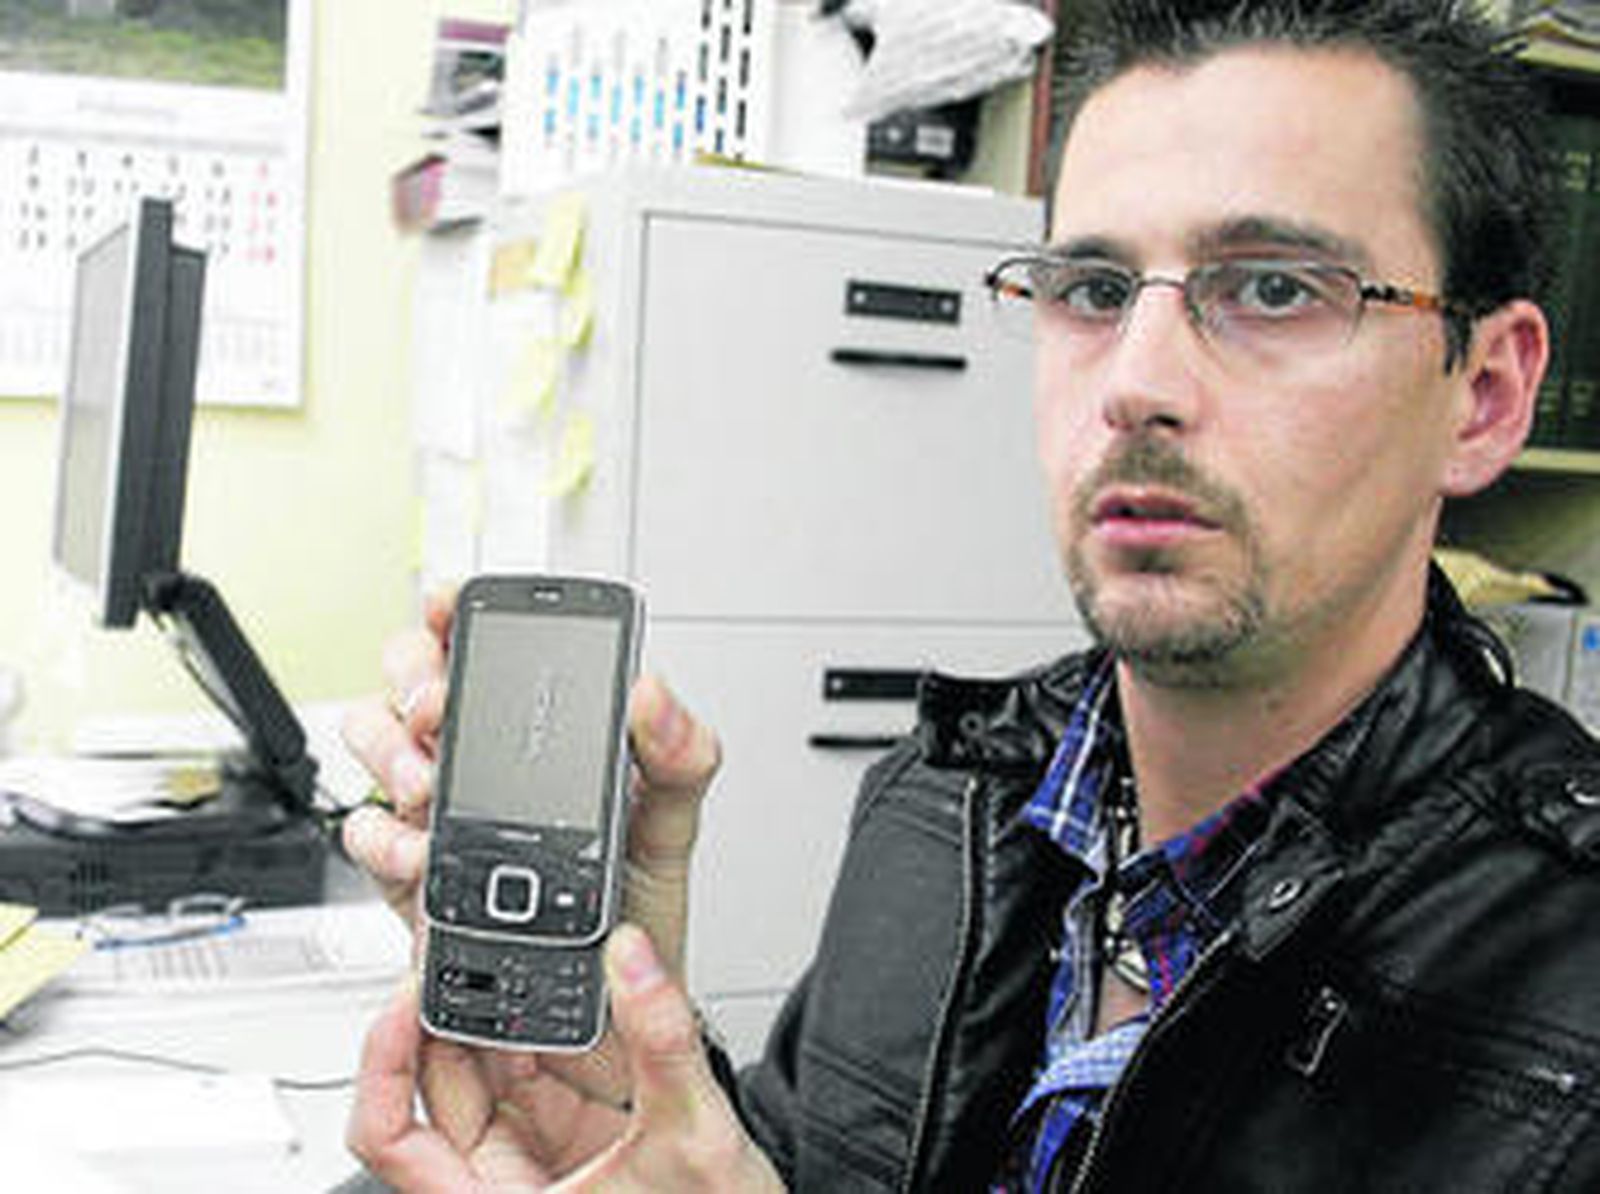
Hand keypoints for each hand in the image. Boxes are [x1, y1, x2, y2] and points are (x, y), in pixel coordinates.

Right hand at [340, 586, 721, 1104]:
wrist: (607, 1015)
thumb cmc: (635, 912)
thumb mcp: (668, 826)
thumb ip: (678, 756)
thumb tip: (653, 696)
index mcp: (544, 734)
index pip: (488, 648)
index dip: (456, 613)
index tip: (449, 604)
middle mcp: (480, 760)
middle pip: (410, 679)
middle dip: (412, 680)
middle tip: (439, 708)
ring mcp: (437, 812)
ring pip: (372, 742)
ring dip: (388, 753)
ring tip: (428, 786)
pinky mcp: (408, 870)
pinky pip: (363, 833)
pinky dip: (381, 837)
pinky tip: (421, 854)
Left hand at [349, 925, 783, 1192]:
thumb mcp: (695, 1135)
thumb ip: (662, 1041)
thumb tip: (631, 959)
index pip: (388, 1136)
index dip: (381, 1064)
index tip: (407, 998)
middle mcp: (500, 1184)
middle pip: (429, 1088)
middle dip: (436, 1012)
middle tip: (448, 944)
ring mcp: (529, 1156)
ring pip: (475, 1071)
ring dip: (481, 1010)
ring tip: (488, 949)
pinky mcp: (563, 1132)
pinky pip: (523, 1066)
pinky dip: (526, 1019)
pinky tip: (538, 980)